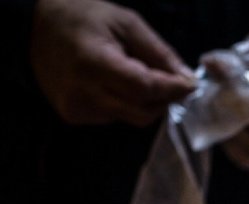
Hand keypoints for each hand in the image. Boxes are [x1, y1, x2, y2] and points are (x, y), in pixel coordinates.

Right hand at [30, 0, 195, 125]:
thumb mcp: (126, 23)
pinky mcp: (73, 116)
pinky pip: (114, 117)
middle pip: (143, 111)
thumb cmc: (84, 18)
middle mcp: (83, 92)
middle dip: (163, 99)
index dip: (172, 89)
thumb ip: (158, 52)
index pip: (145, 88)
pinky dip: (124, 104)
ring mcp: (76, 107)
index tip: (191, 84)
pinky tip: (113, 84)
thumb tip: (187, 78)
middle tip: (170, 82)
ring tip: (135, 75)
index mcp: (94, 62)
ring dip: (144, 102)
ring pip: (131, 117)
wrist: (35, 28)